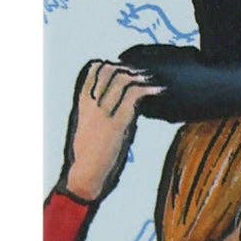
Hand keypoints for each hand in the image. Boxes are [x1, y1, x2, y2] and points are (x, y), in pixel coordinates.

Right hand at [61, 59, 160, 201]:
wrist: (85, 175)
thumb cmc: (86, 155)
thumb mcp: (85, 126)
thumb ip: (95, 111)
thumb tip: (113, 102)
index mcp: (83, 103)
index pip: (94, 70)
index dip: (112, 64)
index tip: (125, 69)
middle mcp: (92, 104)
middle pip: (110, 71)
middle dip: (128, 68)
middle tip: (141, 74)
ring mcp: (104, 113)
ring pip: (122, 80)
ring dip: (140, 77)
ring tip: (151, 80)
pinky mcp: (117, 123)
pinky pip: (134, 97)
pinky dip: (149, 90)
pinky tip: (158, 91)